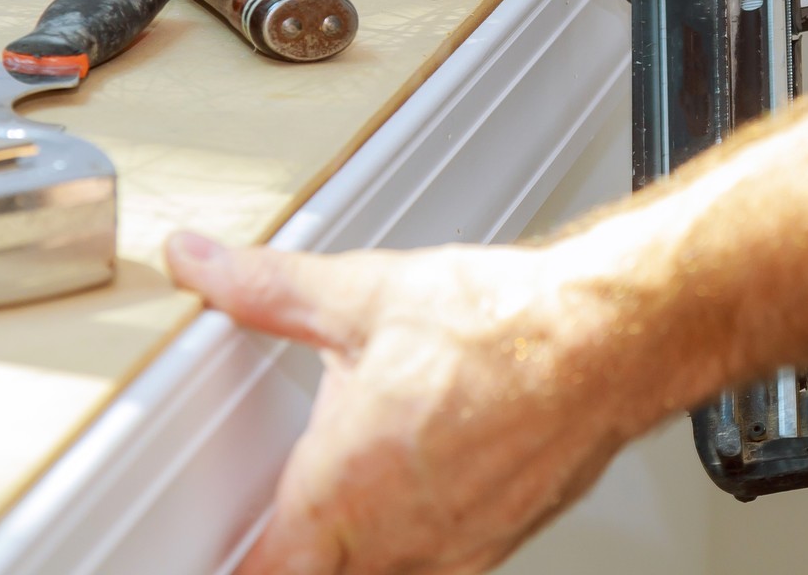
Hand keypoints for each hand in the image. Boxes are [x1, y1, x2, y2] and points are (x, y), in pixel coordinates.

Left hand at [165, 233, 649, 574]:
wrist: (606, 339)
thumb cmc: (501, 327)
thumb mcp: (361, 295)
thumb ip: (265, 289)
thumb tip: (201, 264)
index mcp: (340, 492)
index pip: (263, 574)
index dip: (239, 564)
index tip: (225, 549)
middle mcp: (395, 540)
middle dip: (298, 555)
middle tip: (286, 522)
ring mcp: (453, 551)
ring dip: (359, 554)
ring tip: (355, 501)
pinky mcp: (500, 541)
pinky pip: (438, 567)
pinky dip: (415, 543)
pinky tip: (422, 489)